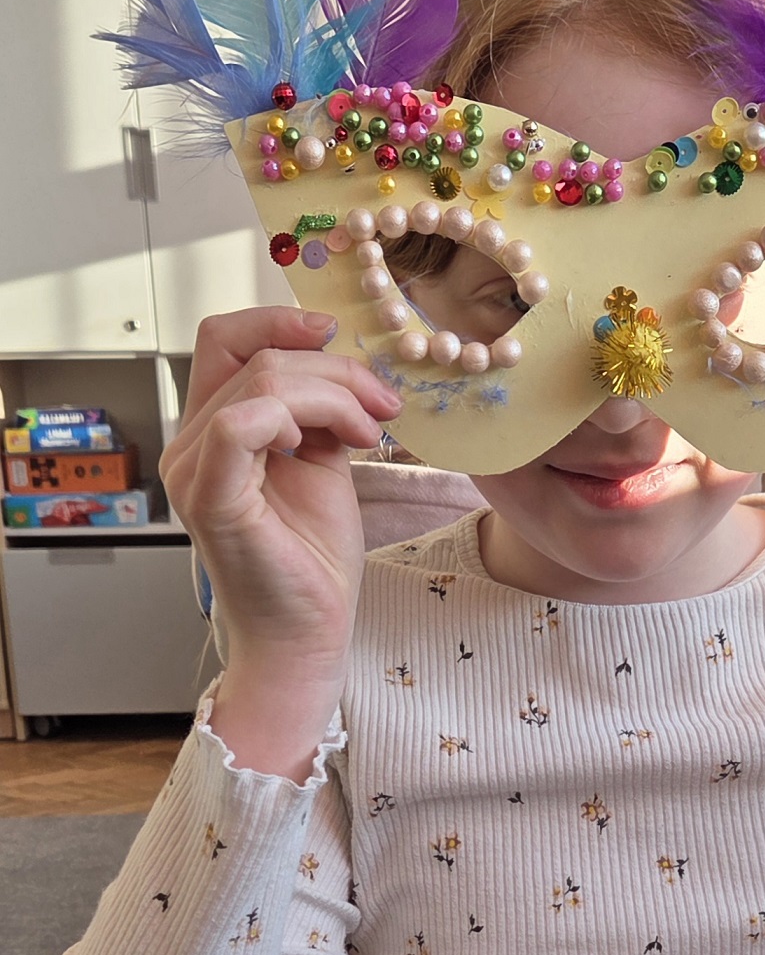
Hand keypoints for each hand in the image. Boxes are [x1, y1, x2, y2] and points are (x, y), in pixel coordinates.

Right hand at [161, 307, 400, 679]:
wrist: (308, 634)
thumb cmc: (312, 561)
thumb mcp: (324, 463)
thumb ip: (319, 412)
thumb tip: (344, 365)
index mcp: (212, 430)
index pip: (224, 339)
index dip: (279, 321)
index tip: (338, 333)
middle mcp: (190, 445)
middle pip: (252, 353)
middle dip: (334, 367)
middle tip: (383, 403)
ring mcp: (193, 469)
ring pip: (260, 380)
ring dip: (334, 393)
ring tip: (372, 431)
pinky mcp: (208, 496)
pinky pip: (241, 421)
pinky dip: (300, 416)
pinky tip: (333, 446)